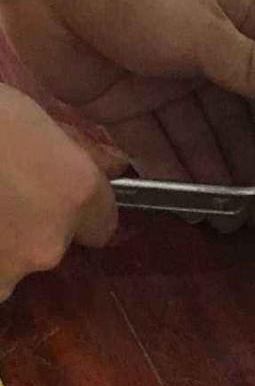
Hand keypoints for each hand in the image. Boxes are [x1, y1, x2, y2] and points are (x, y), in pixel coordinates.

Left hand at [0, 0, 254, 186]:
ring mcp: (156, 84)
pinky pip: (149, 144)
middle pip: (226, 121)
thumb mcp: (206, 29)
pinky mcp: (117, 104)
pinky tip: (187, 203)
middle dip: (243, 162)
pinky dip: (168, 171)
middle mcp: (196, 60)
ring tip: (229, 219)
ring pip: (190, 138)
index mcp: (227, 30)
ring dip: (209, 174)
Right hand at [0, 84, 124, 300]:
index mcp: (76, 192)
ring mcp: (3, 273)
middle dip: (26, 225)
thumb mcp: (30, 113)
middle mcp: (50, 242)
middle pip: (49, 246)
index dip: (76, 210)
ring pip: (7, 267)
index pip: (102, 225)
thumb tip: (112, 165)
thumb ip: (73, 151)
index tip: (50, 195)